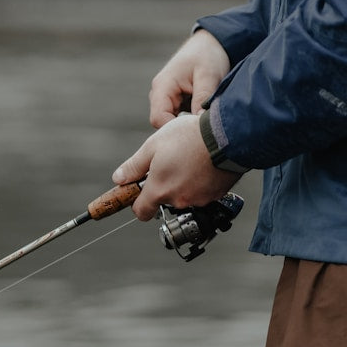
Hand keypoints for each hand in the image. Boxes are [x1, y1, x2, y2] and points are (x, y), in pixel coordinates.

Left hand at [112, 114, 241, 220]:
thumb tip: (119, 179)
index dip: (137, 202)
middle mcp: (179, 200)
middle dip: (163, 185)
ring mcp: (199, 200)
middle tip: (168, 162)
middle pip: (164, 200)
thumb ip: (134, 166)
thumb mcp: (153, 145)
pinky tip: (202, 164)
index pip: (141, 212)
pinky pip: (202, 192)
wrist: (227, 135)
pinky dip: (200, 182)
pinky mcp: (216, 195)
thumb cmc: (189, 137)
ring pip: (184, 195)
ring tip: (188, 159)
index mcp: (160, 190)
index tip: (137, 192)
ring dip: (183, 183)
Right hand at [149, 29, 230, 128]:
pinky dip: (190, 118)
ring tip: (205, 119)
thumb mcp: (208, 75)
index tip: (197, 130)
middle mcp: (159, 93)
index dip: (175, 129)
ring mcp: (166, 97)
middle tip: (203, 128)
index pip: (158, 119)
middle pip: (163, 123)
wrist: (211, 43)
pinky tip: (204, 115)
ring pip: (171, 121)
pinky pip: (178, 117)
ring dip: (187, 123)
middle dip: (182, 128)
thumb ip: (202, 98)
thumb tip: (199, 125)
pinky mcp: (175, 100)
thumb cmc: (208, 56)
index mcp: (162, 87)